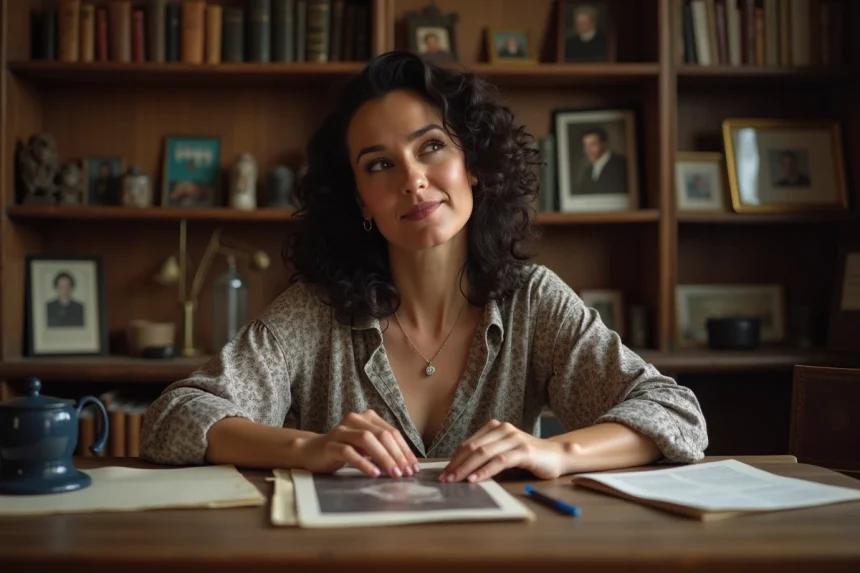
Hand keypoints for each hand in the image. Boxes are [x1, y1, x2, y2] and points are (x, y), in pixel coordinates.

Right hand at [296, 410, 419, 477]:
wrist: (312, 452)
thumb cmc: (344, 450)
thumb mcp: (366, 447)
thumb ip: (383, 449)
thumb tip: (407, 465)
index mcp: (368, 417)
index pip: (392, 432)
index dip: (404, 450)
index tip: (413, 467)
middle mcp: (355, 420)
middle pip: (382, 435)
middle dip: (397, 455)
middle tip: (406, 473)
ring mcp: (342, 431)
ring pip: (367, 440)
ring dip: (383, 457)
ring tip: (394, 473)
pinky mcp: (330, 444)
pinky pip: (349, 452)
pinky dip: (363, 463)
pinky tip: (374, 473)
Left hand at [440, 420, 566, 482]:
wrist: (557, 456)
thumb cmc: (527, 458)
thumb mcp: (503, 454)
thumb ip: (486, 457)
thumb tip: (459, 471)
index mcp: (495, 427)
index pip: (468, 444)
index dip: (454, 459)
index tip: (444, 474)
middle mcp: (503, 429)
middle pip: (472, 448)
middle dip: (456, 465)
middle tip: (445, 480)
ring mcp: (513, 439)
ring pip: (483, 453)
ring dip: (466, 468)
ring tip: (456, 481)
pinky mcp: (524, 451)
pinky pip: (500, 461)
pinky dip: (485, 471)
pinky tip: (475, 479)